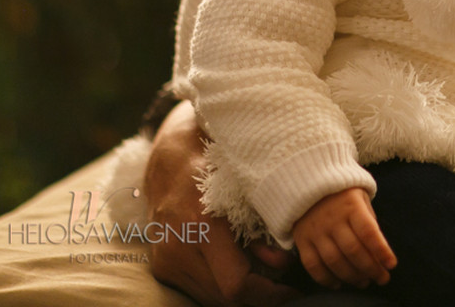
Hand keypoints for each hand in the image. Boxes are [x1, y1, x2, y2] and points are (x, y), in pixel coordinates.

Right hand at [144, 101, 300, 306]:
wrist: (169, 162)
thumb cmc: (217, 167)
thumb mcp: (248, 189)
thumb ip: (264, 229)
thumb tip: (283, 266)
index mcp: (202, 225)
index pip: (236, 285)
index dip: (268, 294)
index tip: (292, 290)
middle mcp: (178, 249)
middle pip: (224, 299)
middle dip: (259, 297)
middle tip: (285, 285)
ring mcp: (166, 261)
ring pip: (211, 299)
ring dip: (242, 295)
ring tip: (266, 276)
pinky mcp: (162, 267)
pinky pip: (199, 290)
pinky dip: (223, 287)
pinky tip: (242, 269)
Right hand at [292, 187, 397, 289]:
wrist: (307, 181)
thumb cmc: (342, 192)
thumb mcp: (361, 197)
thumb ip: (369, 221)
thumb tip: (378, 250)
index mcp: (351, 205)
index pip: (369, 232)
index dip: (381, 251)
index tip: (391, 265)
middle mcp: (332, 219)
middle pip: (353, 250)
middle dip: (370, 268)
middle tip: (382, 278)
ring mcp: (315, 230)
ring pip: (334, 261)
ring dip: (351, 276)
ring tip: (364, 282)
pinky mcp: (301, 239)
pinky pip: (312, 265)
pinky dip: (325, 279)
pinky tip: (338, 284)